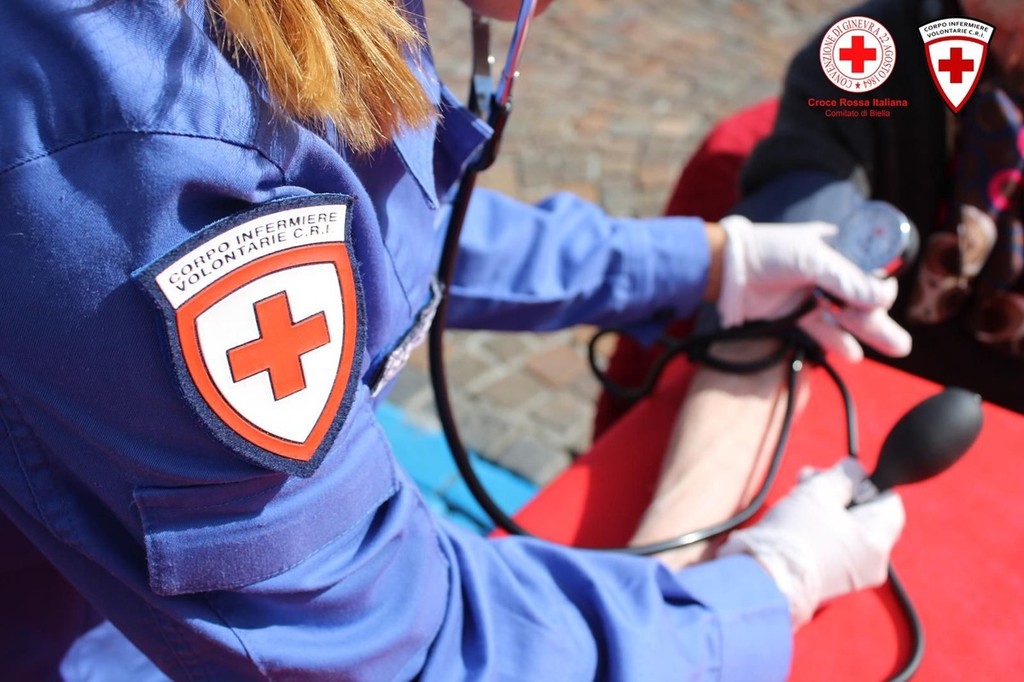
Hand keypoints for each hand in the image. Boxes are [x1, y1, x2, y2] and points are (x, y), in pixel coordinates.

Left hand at [714, 215, 911, 360]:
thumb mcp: (811, 260)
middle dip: (879, 316)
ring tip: (896, 349)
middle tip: (895, 340)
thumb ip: (845, 280)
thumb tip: (882, 298)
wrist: (727, 270)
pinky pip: (824, 330)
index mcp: (837, 248)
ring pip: (848, 316)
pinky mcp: (798, 314)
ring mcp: (814, 294)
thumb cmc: (769, 252)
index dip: (880, 284)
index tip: (882, 298)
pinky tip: (853, 354)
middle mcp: (830, 271)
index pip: (871, 268)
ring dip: (870, 332)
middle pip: (863, 297)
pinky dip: (838, 341)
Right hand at [716, 458, 904, 627]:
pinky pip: (834, 548)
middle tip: (809, 479)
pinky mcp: (830, 582)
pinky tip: (795, 517)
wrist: (764, 579)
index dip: (864, 481)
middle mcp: (872, 562)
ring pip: (846, 530)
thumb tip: (856, 470)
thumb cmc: (795, 533)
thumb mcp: (820, 492)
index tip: (838, 475)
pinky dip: (819, 530)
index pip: (888, 501)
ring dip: (824, 508)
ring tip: (796, 494)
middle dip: (837, 492)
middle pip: (864, 514)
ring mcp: (852, 576)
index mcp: (877, 541)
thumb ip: (843, 476)